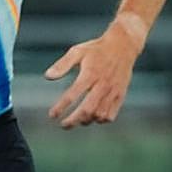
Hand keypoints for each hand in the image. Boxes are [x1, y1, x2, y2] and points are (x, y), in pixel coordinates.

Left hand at [44, 14, 144, 128]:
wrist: (123, 45)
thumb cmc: (97, 49)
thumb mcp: (77, 51)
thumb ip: (62, 65)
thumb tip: (47, 77)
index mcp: (89, 74)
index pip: (72, 95)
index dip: (60, 107)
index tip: (52, 115)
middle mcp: (102, 84)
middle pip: (86, 110)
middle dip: (73, 120)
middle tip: (63, 125)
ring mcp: (113, 91)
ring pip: (99, 114)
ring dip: (86, 120)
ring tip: (78, 120)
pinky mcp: (121, 94)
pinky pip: (111, 114)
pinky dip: (101, 120)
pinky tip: (94, 117)